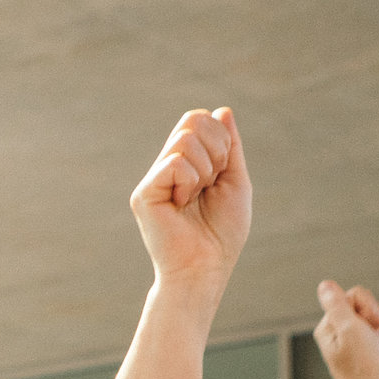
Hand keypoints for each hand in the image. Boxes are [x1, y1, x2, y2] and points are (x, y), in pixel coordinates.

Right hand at [129, 108, 250, 286]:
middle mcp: (165, 167)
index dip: (220, 137)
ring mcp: (152, 180)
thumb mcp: (235, 181)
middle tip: (210, 184)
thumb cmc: (221, 233)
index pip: (199, 119)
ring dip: (205, 169)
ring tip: (195, 198)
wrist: (205, 268)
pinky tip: (182, 205)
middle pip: (192, 120)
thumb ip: (230, 146)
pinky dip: (190, 182)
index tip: (220, 173)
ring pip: (184, 139)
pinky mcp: (143, 193)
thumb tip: (222, 110)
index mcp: (185, 163)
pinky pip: (175, 163)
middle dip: (216, 149)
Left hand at [312, 279, 378, 378]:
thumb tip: (324, 285)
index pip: (351, 296)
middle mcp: (333, 332)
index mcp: (327, 326)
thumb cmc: (362, 364)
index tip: (370, 321)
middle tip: (374, 332)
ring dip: (375, 327)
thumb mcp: (350, 328)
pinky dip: (377, 337)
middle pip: (359, 304)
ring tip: (374, 344)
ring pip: (367, 317)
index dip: (366, 304)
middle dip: (372, 315)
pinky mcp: (358, 348)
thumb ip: (337, 305)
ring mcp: (346, 340)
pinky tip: (375, 349)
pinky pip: (371, 331)